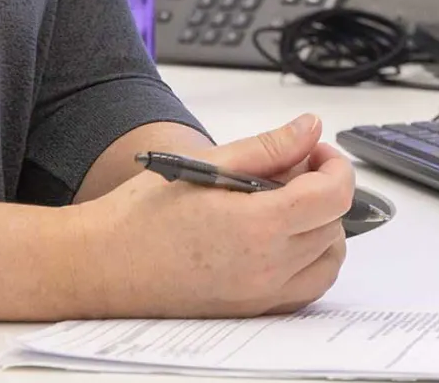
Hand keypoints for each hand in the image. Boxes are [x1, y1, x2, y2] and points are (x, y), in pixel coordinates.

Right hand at [67, 113, 355, 315]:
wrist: (103, 264)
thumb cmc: (141, 217)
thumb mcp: (208, 164)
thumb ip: (269, 147)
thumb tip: (310, 129)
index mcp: (258, 226)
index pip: (334, 195)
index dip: (335, 166)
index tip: (316, 153)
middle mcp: (267, 267)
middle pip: (334, 225)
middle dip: (324, 191)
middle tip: (292, 171)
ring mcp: (261, 295)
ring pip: (328, 261)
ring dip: (323, 229)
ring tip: (288, 204)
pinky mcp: (252, 310)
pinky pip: (307, 289)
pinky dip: (310, 262)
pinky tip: (281, 238)